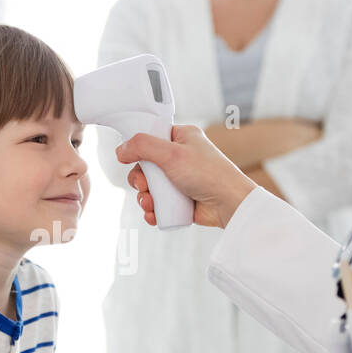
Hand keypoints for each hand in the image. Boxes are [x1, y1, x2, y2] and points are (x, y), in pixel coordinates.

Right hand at [116, 124, 257, 229]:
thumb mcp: (171, 154)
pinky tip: (154, 214)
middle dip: (141, 181)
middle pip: (146, 166)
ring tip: (150, 204)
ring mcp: (181, 179)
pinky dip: (153, 210)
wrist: (230, 204)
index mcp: (182, 138)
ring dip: (145, 198)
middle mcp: (181, 157)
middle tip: (145, 186)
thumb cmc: (209, 175)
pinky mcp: (182, 199)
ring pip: (151, 187)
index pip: (151, 138)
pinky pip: (159, 203)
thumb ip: (142, 147)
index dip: (139, 150)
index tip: (132, 160)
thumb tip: (121, 150)